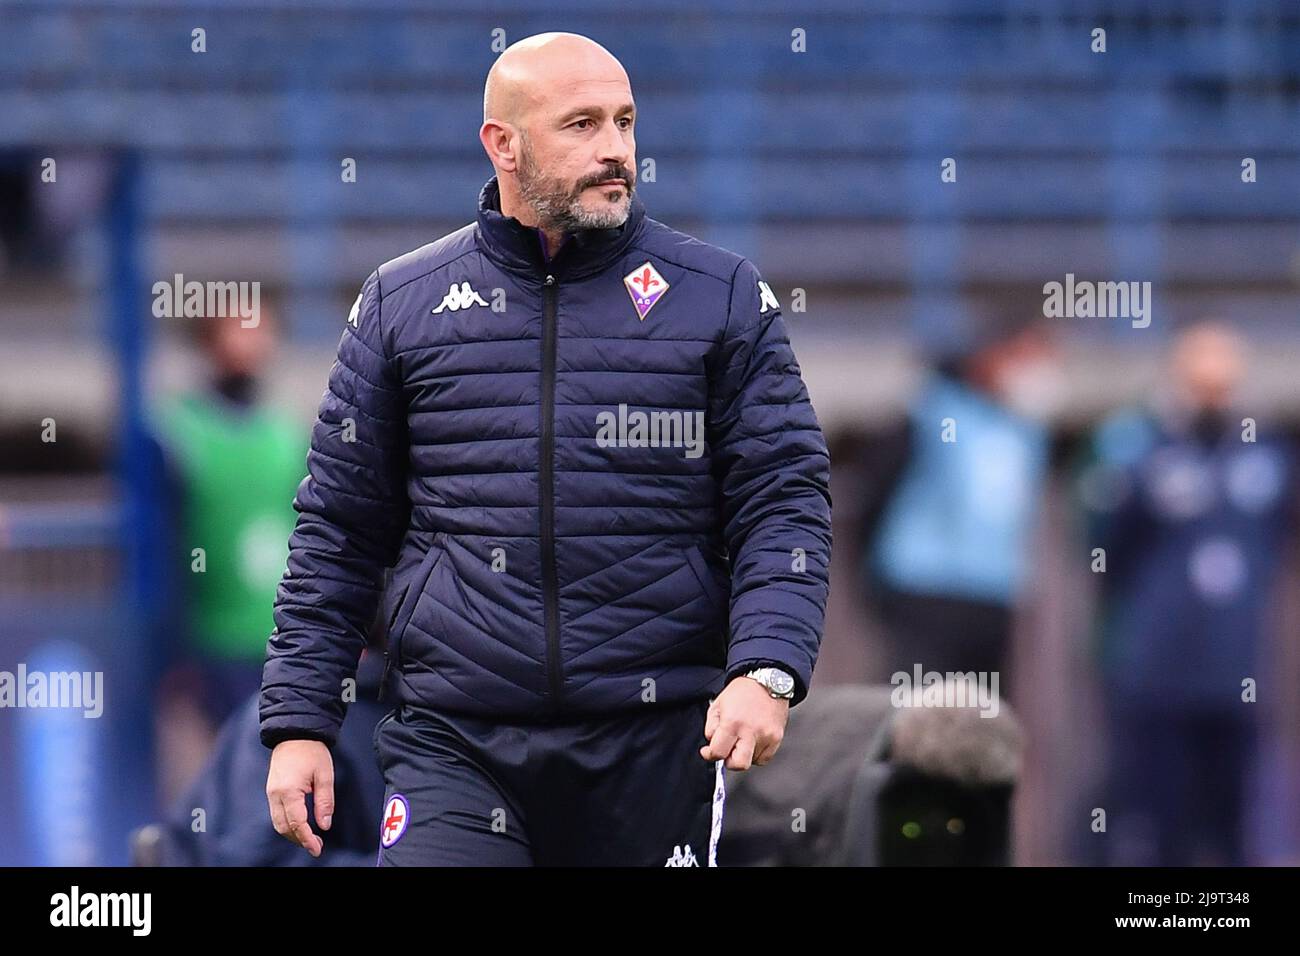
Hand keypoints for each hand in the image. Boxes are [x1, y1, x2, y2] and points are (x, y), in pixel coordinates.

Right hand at [266, 740, 334, 856]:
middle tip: (316, 846)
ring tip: (309, 838)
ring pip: (278, 823)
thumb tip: (324, 825)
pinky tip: (300, 825)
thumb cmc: (312, 751)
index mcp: (289, 791)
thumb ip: (325, 802)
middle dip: (299, 839)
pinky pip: (276, 814)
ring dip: (292, 833)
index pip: (297, 823)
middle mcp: (275, 794)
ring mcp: (271, 793)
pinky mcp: (271, 790)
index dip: (306, 839)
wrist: (294, 733)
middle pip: (284, 827)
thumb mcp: (325, 775)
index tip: (317, 849)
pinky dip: (287, 823)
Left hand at [699, 676, 789, 769]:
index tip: (709, 751)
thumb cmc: (742, 692)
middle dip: (730, 761)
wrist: (767, 681)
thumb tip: (711, 748)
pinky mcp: (777, 738)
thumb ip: (711, 729)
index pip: (718, 752)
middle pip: (738, 765)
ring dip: (744, 754)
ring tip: (743, 736)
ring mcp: (766, 736)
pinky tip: (753, 738)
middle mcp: (751, 731)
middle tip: (728, 750)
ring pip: (752, 761)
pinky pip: (764, 758)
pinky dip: (756, 753)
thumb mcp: (717, 705)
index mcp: (732, 722)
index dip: (710, 754)